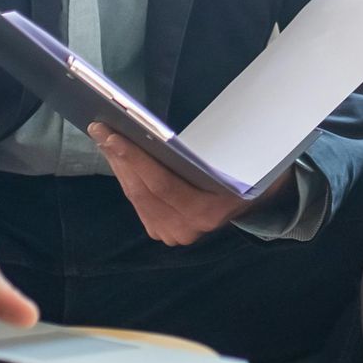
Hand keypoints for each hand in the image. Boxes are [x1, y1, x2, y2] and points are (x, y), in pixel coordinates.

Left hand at [89, 125, 283, 245]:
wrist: (263, 199)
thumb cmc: (250, 169)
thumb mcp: (237, 156)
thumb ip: (202, 151)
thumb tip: (155, 130)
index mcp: (209, 210)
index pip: (161, 184)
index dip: (134, 158)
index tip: (112, 134)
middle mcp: (189, 227)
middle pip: (142, 191)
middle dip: (119, 158)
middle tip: (99, 130)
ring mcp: (175, 233)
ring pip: (136, 197)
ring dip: (119, 167)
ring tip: (104, 139)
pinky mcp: (165, 231)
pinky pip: (139, 202)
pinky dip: (127, 178)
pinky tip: (119, 157)